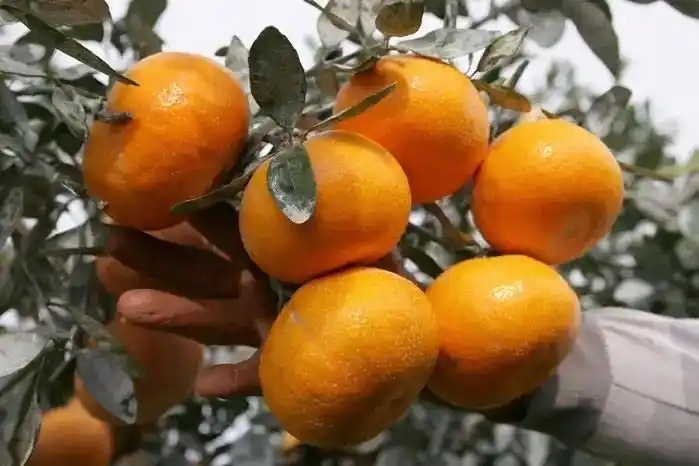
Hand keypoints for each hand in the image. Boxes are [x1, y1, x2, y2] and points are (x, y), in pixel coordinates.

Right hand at [96, 203, 406, 399]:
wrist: (405, 327)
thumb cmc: (384, 270)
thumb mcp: (366, 231)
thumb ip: (338, 201)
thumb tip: (313, 145)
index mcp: (275, 250)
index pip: (224, 229)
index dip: (184, 216)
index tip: (140, 201)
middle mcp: (262, 286)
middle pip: (203, 272)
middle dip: (158, 260)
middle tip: (109, 246)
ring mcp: (267, 325)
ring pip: (216, 320)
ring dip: (176, 317)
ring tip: (126, 310)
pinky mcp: (283, 363)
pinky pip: (258, 374)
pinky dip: (236, 380)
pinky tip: (204, 386)